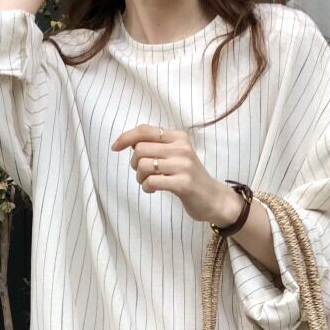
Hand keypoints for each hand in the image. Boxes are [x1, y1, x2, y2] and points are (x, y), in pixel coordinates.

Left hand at [110, 124, 242, 226]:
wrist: (214, 199)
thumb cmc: (190, 178)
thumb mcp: (176, 156)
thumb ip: (157, 147)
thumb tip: (130, 143)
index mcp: (178, 137)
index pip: (144, 130)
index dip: (126, 137)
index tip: (115, 147)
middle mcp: (181, 148)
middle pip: (140, 149)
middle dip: (134, 163)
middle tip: (142, 174)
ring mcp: (183, 165)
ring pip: (143, 165)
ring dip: (140, 178)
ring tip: (148, 183)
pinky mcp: (183, 183)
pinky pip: (151, 181)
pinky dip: (146, 187)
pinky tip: (153, 190)